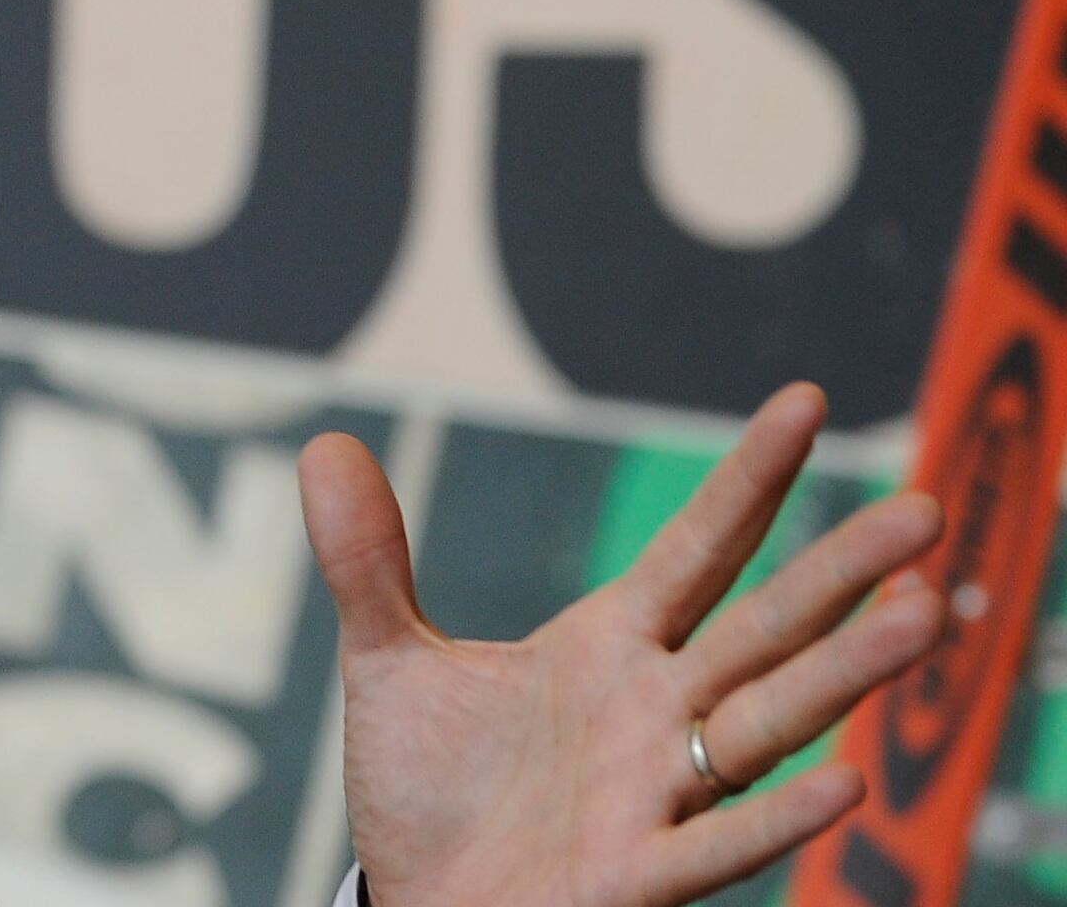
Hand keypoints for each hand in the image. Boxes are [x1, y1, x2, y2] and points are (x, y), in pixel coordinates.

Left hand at [304, 383, 945, 906]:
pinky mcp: (634, 873)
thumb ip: (368, 562)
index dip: (749, 480)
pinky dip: (775, 816)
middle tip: (930, 510)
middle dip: (843, 571)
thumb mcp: (389, 661)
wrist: (418, 902)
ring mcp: (654, 791)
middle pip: (765, 628)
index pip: (696, 549)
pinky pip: (716, 843)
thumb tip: (326, 448)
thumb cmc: (430, 789)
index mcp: (609, 649)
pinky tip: (846, 780)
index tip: (808, 400)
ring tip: (927, 613)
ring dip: (845, 674)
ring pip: (769, 723)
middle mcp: (654, 712)